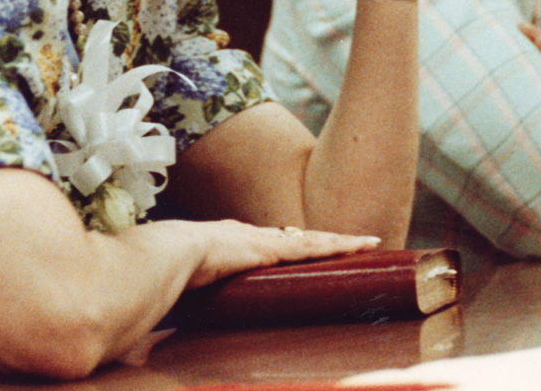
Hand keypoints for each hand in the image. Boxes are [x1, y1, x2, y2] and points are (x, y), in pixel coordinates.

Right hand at [168, 219, 379, 288]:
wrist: (172, 253)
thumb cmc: (171, 268)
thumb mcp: (189, 277)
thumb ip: (196, 286)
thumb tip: (184, 306)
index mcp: (235, 239)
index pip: (274, 241)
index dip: (295, 245)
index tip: (310, 247)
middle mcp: (255, 234)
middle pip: (301, 238)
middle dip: (328, 241)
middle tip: (355, 243)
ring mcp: (267, 240)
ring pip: (315, 240)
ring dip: (342, 243)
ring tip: (368, 243)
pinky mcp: (275, 250)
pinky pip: (315, 248)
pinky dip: (338, 247)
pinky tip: (358, 247)